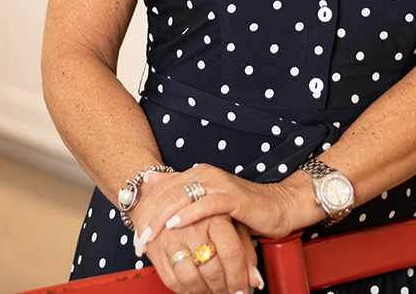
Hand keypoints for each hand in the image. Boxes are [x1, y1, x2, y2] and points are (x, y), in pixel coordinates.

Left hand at [136, 163, 315, 250]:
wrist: (280, 207)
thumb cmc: (245, 209)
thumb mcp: (210, 205)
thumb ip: (183, 195)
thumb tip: (150, 182)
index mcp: (201, 174)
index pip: (165, 189)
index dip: (147, 211)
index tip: (135, 235)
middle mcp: (209, 174)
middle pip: (170, 192)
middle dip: (150, 218)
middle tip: (137, 241)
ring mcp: (222, 183)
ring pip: (184, 197)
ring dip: (163, 218)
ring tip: (148, 236)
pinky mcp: (235, 197)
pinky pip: (207, 203)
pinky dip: (189, 214)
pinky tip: (175, 224)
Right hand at [147, 214, 260, 293]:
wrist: (171, 194)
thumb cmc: (210, 211)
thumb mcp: (233, 222)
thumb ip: (245, 250)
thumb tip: (255, 280)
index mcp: (216, 214)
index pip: (231, 251)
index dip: (238, 276)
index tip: (242, 289)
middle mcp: (194, 225)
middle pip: (212, 267)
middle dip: (224, 287)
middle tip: (230, 293)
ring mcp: (173, 238)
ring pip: (191, 277)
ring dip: (205, 292)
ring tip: (215, 292)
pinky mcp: (156, 250)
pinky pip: (172, 280)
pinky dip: (186, 291)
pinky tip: (196, 289)